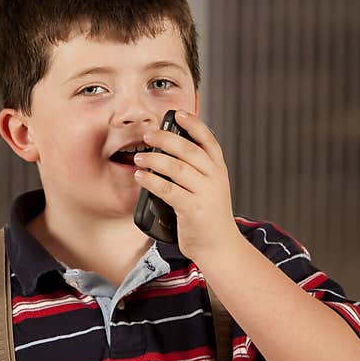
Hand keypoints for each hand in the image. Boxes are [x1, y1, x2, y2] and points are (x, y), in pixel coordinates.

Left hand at [133, 110, 240, 262]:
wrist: (219, 246)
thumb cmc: (209, 217)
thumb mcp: (210, 188)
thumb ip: (197, 171)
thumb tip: (168, 152)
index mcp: (218, 169)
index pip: (208, 140)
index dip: (193, 124)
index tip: (177, 114)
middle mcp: (214, 178)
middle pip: (188, 150)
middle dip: (166, 138)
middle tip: (148, 135)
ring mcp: (205, 194)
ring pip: (176, 168)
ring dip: (154, 159)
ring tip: (139, 157)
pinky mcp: (193, 210)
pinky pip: (168, 190)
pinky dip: (151, 181)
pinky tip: (141, 177)